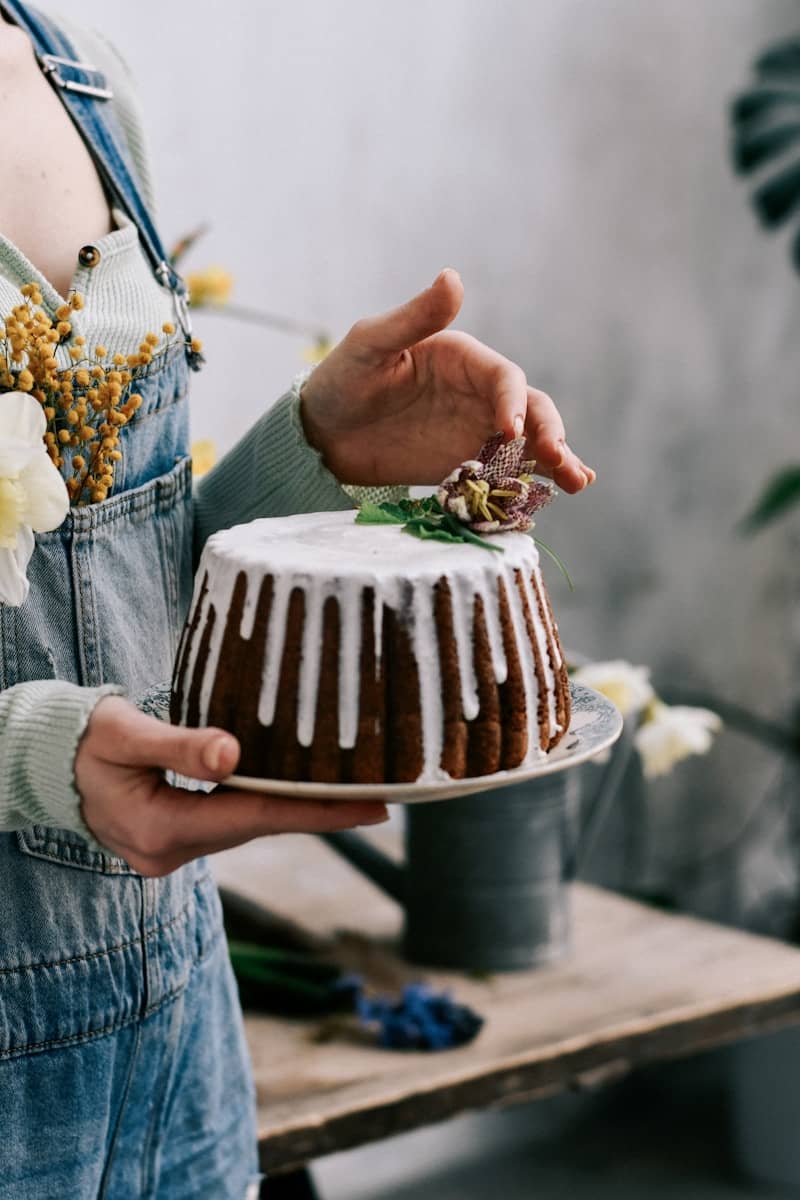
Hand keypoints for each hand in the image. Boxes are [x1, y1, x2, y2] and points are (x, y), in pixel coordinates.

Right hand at [76, 697, 387, 876]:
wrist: (45, 764)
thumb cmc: (82, 741)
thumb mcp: (123, 735)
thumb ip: (177, 745)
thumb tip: (233, 754)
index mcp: (158, 828)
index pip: (253, 818)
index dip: (314, 811)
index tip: (369, 808)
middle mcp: (169, 850)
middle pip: (258, 826)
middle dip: (318, 813)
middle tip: (382, 799)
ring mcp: (171, 850)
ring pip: (248, 825)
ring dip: (297, 809)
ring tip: (355, 793)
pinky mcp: (175, 837)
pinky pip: (232, 821)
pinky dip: (267, 804)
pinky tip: (300, 790)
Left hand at [300, 268, 594, 491]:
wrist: (322, 435)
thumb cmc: (342, 380)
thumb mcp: (371, 345)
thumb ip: (415, 318)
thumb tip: (453, 277)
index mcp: (462, 358)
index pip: (504, 378)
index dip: (512, 402)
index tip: (508, 432)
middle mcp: (478, 393)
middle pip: (530, 410)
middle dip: (549, 433)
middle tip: (560, 461)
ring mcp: (476, 431)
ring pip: (529, 442)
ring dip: (556, 459)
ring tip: (579, 481)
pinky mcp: (467, 464)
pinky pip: (506, 472)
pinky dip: (532, 482)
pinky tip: (555, 495)